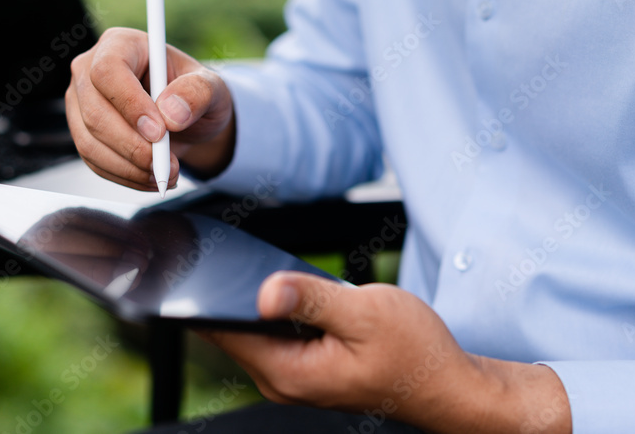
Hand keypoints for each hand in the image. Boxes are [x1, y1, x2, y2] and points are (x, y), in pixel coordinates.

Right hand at [66, 27, 235, 191]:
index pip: (108, 71)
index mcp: (121, 44)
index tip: (159, 132)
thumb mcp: (211, 87)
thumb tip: (171, 113)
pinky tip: (151, 177)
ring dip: (129, 167)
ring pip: (90, 141)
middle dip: (132, 146)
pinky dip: (124, 176)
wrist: (186, 118)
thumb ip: (197, 93)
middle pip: (94, 111)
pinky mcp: (83, 132)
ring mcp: (82, 102)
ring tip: (167, 173)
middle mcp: (91, 70)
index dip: (130, 104)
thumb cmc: (194, 93)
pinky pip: (94, 161)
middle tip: (166, 164)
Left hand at [201, 272, 571, 433]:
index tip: (185, 260)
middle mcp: (283, 380)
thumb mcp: (366, 313)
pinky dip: (268, 310)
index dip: (200, 295)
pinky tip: (275, 285)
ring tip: (238, 260)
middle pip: (230, 331)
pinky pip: (272, 336)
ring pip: (252, 332)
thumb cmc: (416, 353)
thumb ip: (313, 298)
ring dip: (245, 299)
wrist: (449, 386)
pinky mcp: (307, 368)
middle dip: (219, 291)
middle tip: (207, 248)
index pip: (222, 331)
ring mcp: (295, 377)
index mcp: (290, 371)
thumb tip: (264, 289)